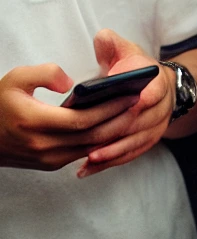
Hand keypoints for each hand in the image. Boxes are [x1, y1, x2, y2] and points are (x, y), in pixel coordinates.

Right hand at [0, 63, 141, 171]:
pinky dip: (101, 141)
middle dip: (120, 120)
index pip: (84, 119)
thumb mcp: (16, 78)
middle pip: (93, 136)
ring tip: (131, 113)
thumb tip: (72, 84)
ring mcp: (47, 158)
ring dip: (114, 132)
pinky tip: (114, 127)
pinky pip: (82, 153)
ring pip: (91, 148)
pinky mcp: (50, 164)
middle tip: (138, 103)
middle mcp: (43, 145)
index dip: (111, 108)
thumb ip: (46, 73)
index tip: (130, 95)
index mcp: (35, 122)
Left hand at [77, 30, 174, 177]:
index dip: (135, 102)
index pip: (151, 94)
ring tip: (87, 158)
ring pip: (135, 143)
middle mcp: (162, 107)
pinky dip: (111, 162)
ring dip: (112, 152)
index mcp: (158, 83)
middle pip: (139, 123)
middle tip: (89, 140)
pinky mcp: (148, 140)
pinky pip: (131, 154)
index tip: (114, 107)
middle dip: (115, 133)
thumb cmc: (135, 68)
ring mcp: (157, 127)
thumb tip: (102, 38)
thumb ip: (113, 43)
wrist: (159, 85)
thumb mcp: (127, 50)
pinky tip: (88, 169)